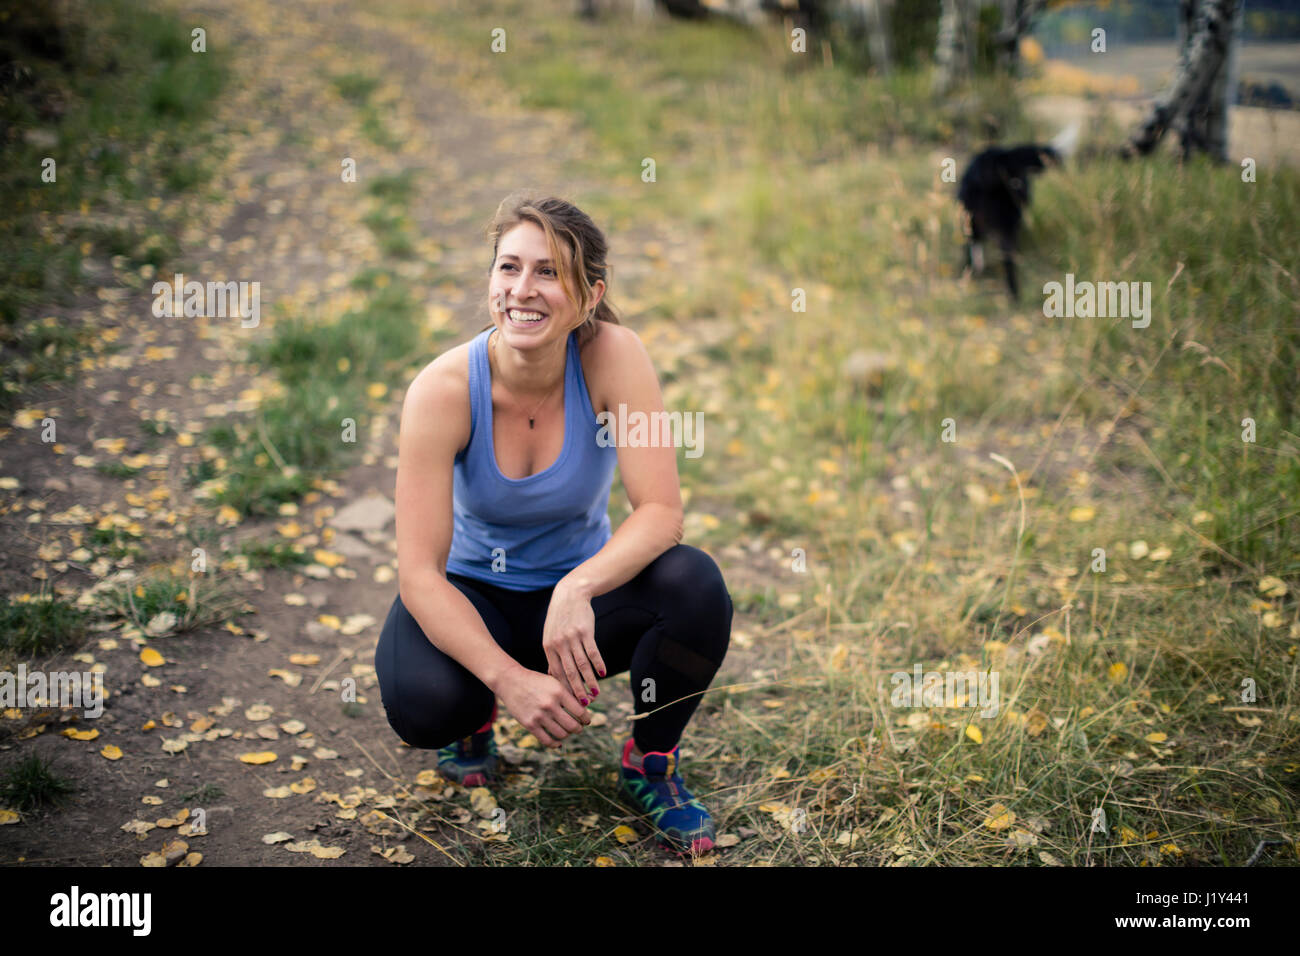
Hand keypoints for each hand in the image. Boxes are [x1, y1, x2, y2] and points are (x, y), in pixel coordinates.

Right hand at [495, 667, 590, 748]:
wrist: (510, 681)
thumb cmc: (536, 681)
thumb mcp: (554, 682)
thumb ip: (570, 693)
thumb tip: (590, 702)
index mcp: (559, 691)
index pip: (580, 711)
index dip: (586, 719)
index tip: (586, 721)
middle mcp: (550, 704)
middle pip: (573, 725)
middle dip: (578, 729)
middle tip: (578, 728)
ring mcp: (539, 715)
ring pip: (562, 734)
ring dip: (567, 735)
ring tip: (567, 732)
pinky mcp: (529, 724)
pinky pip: (547, 740)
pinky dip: (555, 744)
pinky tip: (558, 742)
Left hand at [542, 583, 605, 705]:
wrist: (570, 595)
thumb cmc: (560, 619)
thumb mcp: (551, 636)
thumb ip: (553, 656)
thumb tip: (554, 676)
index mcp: (549, 648)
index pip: (557, 674)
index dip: (565, 690)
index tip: (571, 703)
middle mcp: (559, 644)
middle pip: (569, 673)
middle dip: (577, 690)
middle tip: (584, 705)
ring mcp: (572, 638)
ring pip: (582, 665)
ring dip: (590, 681)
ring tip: (596, 693)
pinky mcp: (585, 631)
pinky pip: (592, 652)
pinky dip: (598, 664)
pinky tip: (603, 673)